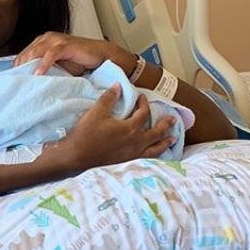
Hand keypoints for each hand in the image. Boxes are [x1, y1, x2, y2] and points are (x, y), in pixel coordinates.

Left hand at [14, 32, 136, 75]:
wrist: (101, 57)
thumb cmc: (79, 63)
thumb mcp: (57, 68)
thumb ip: (43, 70)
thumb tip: (27, 84)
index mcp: (41, 42)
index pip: (22, 56)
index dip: (16, 69)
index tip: (12, 83)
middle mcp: (46, 38)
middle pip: (26, 54)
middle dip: (20, 69)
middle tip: (15, 85)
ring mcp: (56, 40)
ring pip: (35, 52)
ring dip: (29, 66)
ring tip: (24, 81)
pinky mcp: (65, 44)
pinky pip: (51, 53)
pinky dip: (43, 64)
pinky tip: (38, 74)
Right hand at [57, 85, 175, 170]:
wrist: (76, 157)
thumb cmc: (86, 134)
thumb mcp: (96, 112)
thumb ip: (109, 98)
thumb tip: (118, 86)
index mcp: (130, 128)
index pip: (143, 113)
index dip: (144, 103)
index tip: (142, 97)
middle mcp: (136, 142)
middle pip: (156, 132)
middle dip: (165, 125)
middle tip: (173, 119)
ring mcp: (133, 154)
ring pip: (155, 148)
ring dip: (165, 142)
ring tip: (172, 139)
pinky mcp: (127, 163)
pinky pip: (147, 159)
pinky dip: (154, 155)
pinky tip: (154, 155)